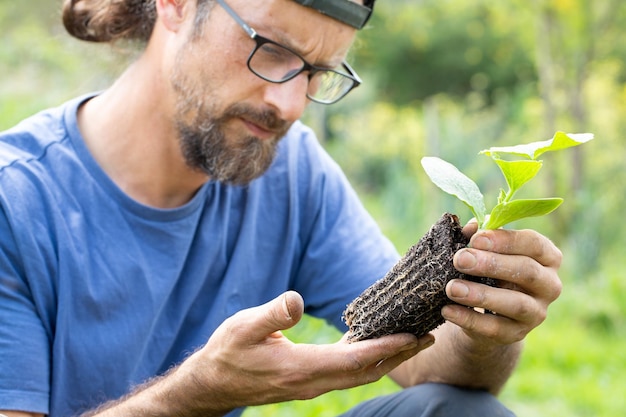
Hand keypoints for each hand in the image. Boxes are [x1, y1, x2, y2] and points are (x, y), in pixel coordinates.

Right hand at [172, 291, 432, 413]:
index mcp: (301, 368)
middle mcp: (312, 382)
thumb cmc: (227, 352)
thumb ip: (272, 315)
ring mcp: (311, 385)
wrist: (213, 383)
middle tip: (428, 337)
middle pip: (366, 372)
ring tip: (412, 341)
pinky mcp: (308, 381)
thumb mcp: (243, 327)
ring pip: (359, 375)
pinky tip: (375, 344)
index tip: (413, 335)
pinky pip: (347, 372)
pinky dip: (368, 360)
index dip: (386, 348)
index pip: (354, 360)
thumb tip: (295, 299)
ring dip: (388, 359)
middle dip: (399, 356)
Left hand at [444, 224, 562, 345]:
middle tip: (460, 260)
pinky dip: (469, 319)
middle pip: (527, 271)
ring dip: (481, 295)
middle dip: (491, 264)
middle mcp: (549, 285)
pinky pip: (495, 328)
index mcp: (547, 257)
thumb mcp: (485, 252)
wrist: (488, 314)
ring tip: (452, 288)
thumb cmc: (489, 271)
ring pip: (516, 303)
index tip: (475, 239)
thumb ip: (480, 237)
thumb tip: (472, 226)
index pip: (534, 243)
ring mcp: (537, 312)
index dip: (505, 240)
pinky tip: (447, 310)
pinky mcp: (517, 334)